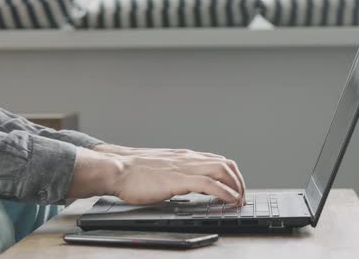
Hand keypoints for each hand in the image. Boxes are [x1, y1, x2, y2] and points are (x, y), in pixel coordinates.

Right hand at [66, 144, 245, 205]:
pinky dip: (225, 192)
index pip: (217, 160)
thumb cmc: (132, 171)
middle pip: (226, 164)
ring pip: (223, 171)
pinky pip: (211, 184)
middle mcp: (188, 158)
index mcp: (184, 156)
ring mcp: (185, 167)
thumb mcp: (160, 169)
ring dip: (236, 187)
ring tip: (238, 201)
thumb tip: (183, 184)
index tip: (234, 188)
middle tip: (241, 197)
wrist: (117, 169)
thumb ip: (175, 173)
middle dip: (239, 181)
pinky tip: (229, 201)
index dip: (230, 174)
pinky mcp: (180, 179)